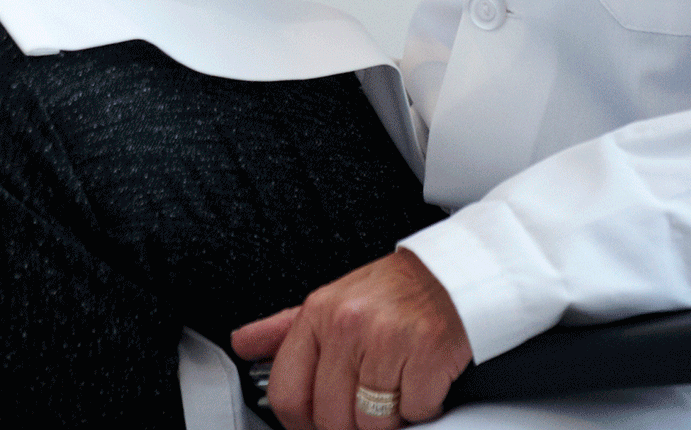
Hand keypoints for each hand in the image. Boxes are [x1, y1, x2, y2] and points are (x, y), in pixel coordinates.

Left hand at [230, 250, 471, 428]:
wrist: (448, 276)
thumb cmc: (388, 293)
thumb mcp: (329, 301)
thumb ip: (282, 329)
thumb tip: (242, 343)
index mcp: (317, 314)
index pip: (287, 394)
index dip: (302, 423)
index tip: (317, 424)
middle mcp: (346, 325)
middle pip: (330, 418)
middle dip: (349, 426)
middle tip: (364, 407)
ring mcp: (386, 340)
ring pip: (372, 424)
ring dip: (386, 420)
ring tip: (393, 388)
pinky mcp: (426, 356)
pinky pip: (415, 415)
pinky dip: (420, 408)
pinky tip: (419, 380)